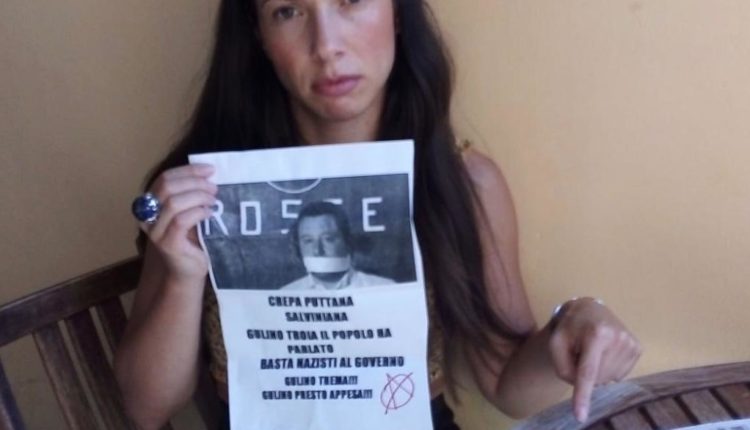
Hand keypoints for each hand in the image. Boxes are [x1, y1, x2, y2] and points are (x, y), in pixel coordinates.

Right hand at [140, 164, 217, 282]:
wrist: (187, 272)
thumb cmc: (192, 241)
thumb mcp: (189, 212)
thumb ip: (190, 195)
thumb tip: (209, 175)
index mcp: (151, 203)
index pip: (165, 178)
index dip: (188, 170)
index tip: (210, 169)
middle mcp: (147, 215)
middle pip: (168, 187)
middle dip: (194, 182)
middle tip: (214, 187)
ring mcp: (155, 231)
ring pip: (174, 203)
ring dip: (198, 197)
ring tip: (213, 200)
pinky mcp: (167, 244)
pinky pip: (181, 221)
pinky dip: (198, 212)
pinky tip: (210, 214)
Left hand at [547, 297, 641, 421]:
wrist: (590, 309)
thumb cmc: (570, 326)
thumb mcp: (556, 342)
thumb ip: (562, 366)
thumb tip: (581, 385)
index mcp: (596, 334)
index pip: (588, 372)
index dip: (583, 396)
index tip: (580, 415)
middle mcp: (618, 338)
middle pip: (598, 378)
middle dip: (585, 374)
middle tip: (580, 353)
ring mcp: (631, 343)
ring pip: (609, 379)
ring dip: (597, 372)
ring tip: (592, 350)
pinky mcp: (638, 348)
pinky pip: (620, 375)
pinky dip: (608, 369)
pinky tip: (604, 353)